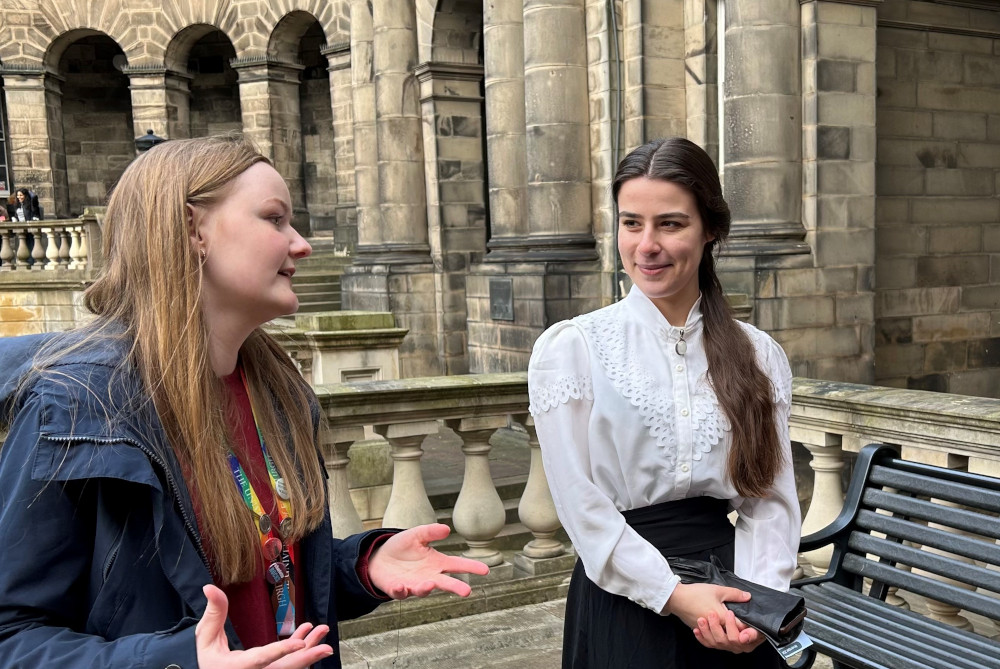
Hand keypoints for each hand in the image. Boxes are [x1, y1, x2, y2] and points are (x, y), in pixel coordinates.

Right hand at [196, 584, 334, 667]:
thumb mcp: (206, 639)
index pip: (263, 659)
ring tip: (322, 631)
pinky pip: (289, 663)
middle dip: (307, 658)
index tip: (300, 644)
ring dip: (309, 650)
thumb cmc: (210, 662)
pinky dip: (300, 650)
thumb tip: (209, 587)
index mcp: (240, 666)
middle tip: (326, 648)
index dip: (282, 651)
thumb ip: (214, 614)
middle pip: (285, 668)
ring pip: (291, 665)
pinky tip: (308, 634)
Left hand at [368, 523, 490, 597]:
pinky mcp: (398, 589)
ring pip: (423, 590)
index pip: (457, 565)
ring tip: (429, 584)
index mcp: (436, 563)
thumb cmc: (402, 547)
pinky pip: (400, 592)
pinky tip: (401, 586)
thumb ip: (430, 532)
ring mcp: (414, 585)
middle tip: (467, 591)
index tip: (486, 570)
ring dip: (426, 588)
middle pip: (445, 583)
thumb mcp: (416, 534)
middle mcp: (428, 576)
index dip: (471, 567)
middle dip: (455, 587)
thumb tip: (447, 529)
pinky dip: (401, 590)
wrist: (379, 558)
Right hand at [663, 582, 764, 652]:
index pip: (740, 628)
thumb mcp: (717, 590)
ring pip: (720, 643)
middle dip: (740, 636)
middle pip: (731, 639)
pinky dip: (713, 639)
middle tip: (746, 631)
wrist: (676, 597)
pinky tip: (714, 635)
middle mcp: (715, 628)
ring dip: (727, 639)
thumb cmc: (695, 593)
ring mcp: (706, 631)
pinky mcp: (699, 631)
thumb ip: (734, 594)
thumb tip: (747, 597)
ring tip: (734, 633)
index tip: (752, 624)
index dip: (748, 627)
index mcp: (722, 617)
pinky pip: (708, 641)